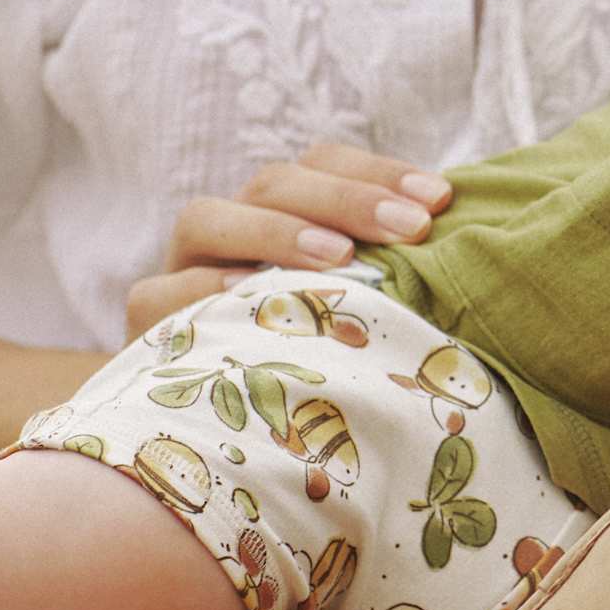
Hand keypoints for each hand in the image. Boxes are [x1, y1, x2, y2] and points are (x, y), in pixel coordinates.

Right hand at [123, 143, 451, 340]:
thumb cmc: (328, 365)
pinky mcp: (146, 327)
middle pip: (272, 183)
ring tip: (341, 258)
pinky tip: (260, 298)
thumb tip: (463, 231)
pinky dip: (212, 289)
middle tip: (410, 228)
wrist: (236, 447)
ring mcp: (178, 273)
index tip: (440, 199)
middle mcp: (226, 233)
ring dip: (278, 231)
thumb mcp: (365, 308)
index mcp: (278, 213)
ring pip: (205, 217)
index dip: (378, 172)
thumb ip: (397, 268)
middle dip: (346, 198)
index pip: (320, 162)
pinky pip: (163, 294)